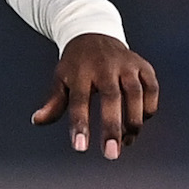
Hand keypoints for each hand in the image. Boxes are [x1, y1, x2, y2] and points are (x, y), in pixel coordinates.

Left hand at [31, 33, 158, 159]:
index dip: (80, 124)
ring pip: (135, 94)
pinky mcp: (143, 66)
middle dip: (112, 127)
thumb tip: (37, 120)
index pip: (79, 100)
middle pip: (111, 97)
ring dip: (133, 122)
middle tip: (111, 154)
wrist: (94, 34)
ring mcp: (126, 65)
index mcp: (80, 71)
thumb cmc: (76, 64)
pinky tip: (140, 120)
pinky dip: (149, 108)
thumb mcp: (61, 78)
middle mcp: (104, 66)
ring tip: (126, 142)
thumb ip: (53, 102)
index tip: (80, 147)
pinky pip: (151, 89)